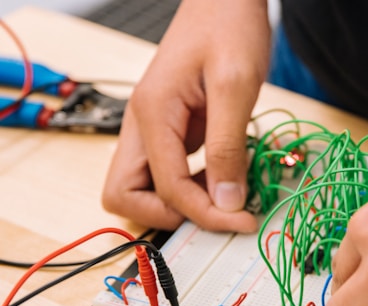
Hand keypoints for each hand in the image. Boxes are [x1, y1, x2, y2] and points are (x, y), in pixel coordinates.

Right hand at [102, 0, 269, 231]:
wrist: (223, 0)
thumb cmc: (228, 27)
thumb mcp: (235, 86)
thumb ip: (228, 149)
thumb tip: (226, 202)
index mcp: (151, 114)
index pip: (167, 188)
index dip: (205, 214)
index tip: (241, 221)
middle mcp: (141, 126)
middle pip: (124, 196)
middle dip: (169, 214)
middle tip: (214, 212)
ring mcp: (151, 130)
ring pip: (139, 189)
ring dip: (177, 204)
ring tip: (223, 196)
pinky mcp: (167, 132)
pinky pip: (164, 175)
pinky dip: (188, 188)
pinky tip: (220, 179)